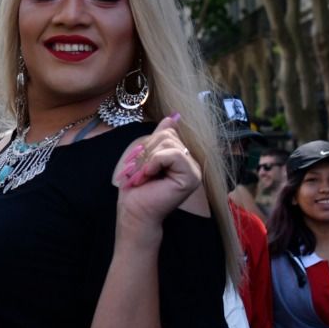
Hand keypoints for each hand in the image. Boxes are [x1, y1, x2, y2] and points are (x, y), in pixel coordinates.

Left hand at [111, 113, 202, 237]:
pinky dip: (156, 162)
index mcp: (181, 156)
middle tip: (140, 172)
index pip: (166, 132)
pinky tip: (150, 175)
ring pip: (168, 143)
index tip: (140, 165)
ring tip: (143, 176)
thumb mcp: (146, 155)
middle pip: (167, 136)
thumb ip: (161, 136)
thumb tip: (173, 116)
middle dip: (146, 152)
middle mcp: (191, 162)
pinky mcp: (192, 177)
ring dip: (148, 160)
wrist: (134, 211)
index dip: (148, 145)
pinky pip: (173, 154)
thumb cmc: (137, 188)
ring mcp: (194, 170)